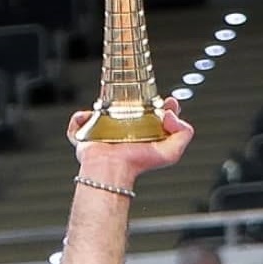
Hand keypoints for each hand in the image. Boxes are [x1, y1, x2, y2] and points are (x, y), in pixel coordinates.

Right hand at [66, 98, 194, 184]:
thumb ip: (183, 134)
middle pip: (130, 107)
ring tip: (108, 103)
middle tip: (138, 92)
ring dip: (104, 103)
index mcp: (143, 134)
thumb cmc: (137, 164)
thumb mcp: (171, 153)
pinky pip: (78, 122)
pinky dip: (79, 119)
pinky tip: (88, 117)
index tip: (168, 100)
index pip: (156, 114)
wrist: (111, 170)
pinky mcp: (85, 134)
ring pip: (102, 109)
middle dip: (134, 96)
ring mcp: (103, 131)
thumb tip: (170, 114)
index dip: (164, 104)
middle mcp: (124, 131)